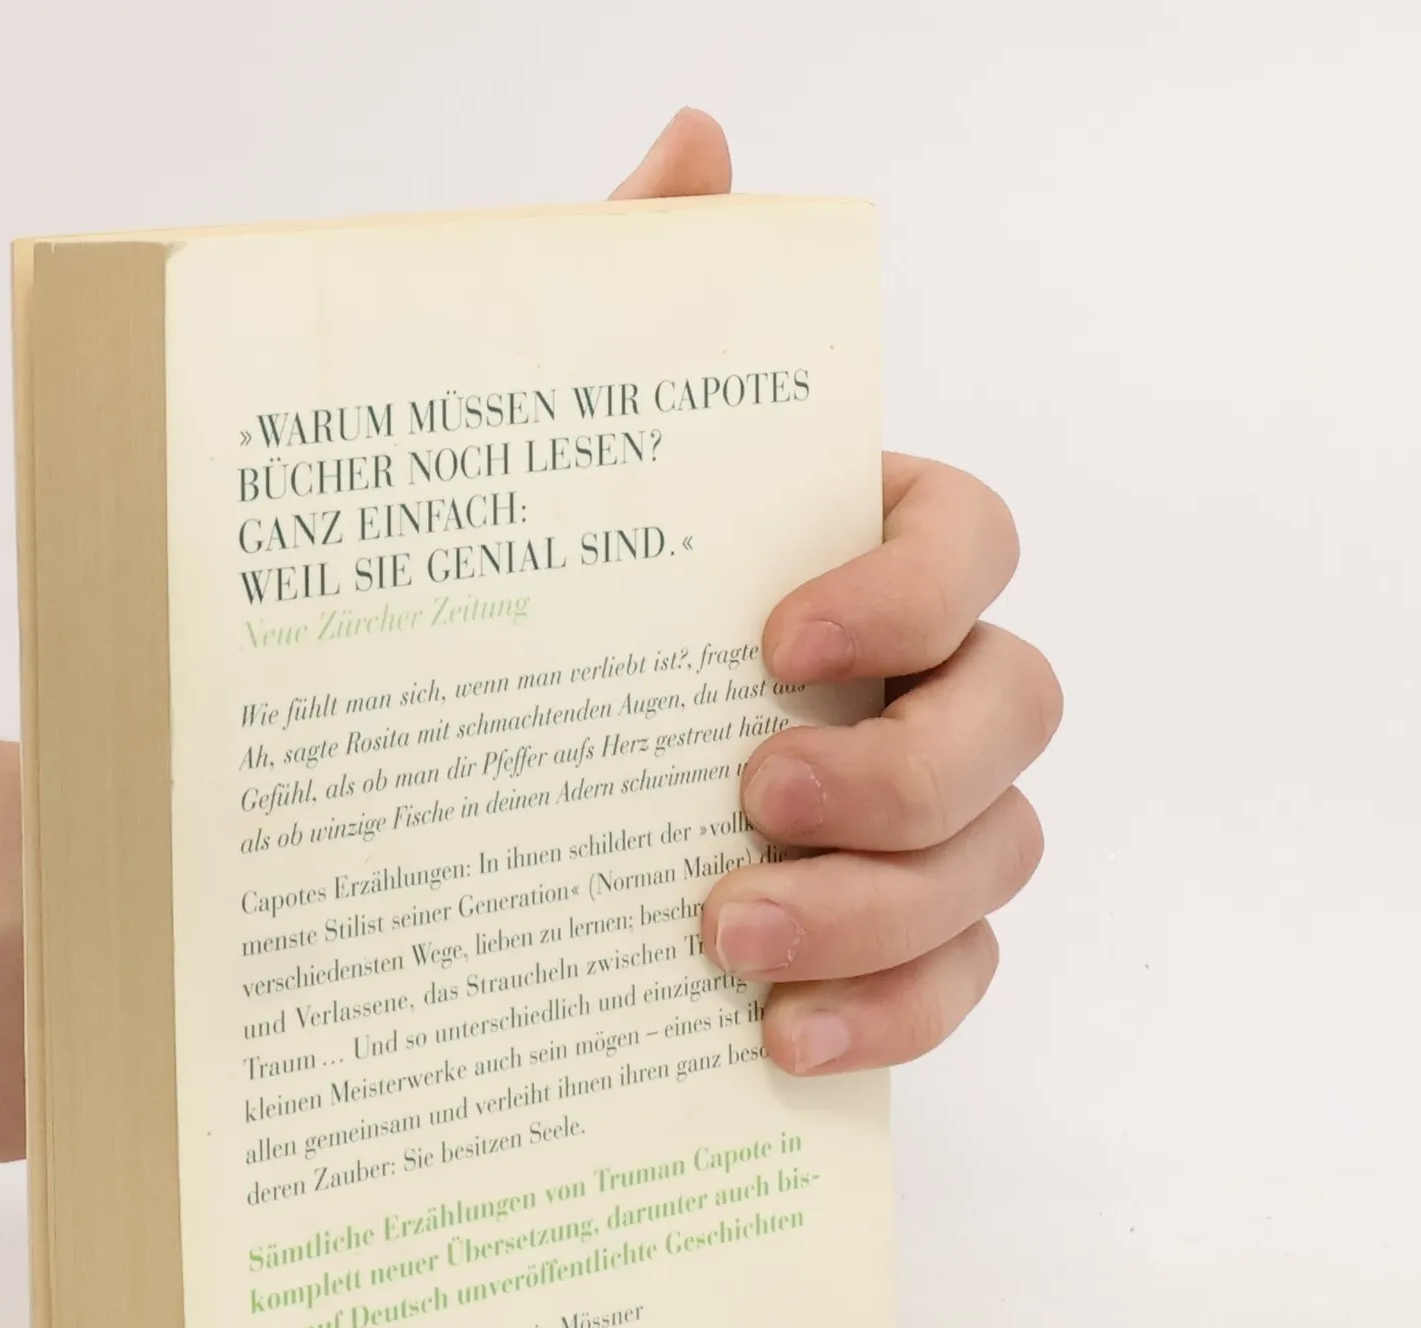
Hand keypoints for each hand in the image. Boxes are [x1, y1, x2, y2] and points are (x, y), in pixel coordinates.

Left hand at [613, 112, 1061, 1073]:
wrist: (453, 794)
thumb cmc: (530, 611)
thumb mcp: (548, 463)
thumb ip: (627, 305)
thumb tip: (697, 146)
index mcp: (856, 556)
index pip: (968, 540)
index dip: (908, 588)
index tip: (776, 639)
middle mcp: (918, 683)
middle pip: (1013, 714)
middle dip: (901, 772)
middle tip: (753, 806)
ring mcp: (921, 822)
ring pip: (995, 861)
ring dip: (882, 912)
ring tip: (729, 944)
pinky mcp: (888, 941)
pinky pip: (952, 982)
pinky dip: (886, 1016)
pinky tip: (773, 1041)